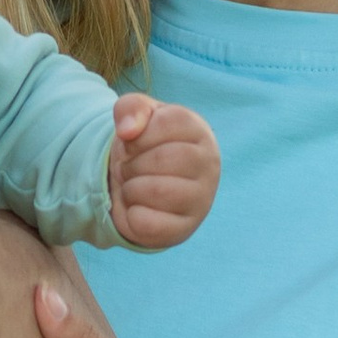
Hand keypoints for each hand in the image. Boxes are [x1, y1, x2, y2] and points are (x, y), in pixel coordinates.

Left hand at [107, 93, 219, 249]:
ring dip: (131, 188)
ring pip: (156, 192)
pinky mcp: (184, 229)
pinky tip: (139, 208)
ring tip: (135, 186)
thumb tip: (128, 130)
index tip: (133, 142)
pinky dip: (132, 215)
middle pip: (163, 159)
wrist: (140, 186)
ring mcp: (201, 200)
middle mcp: (209, 165)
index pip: (168, 123)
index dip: (139, 133)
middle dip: (133, 163)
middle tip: (131, 168)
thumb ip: (131, 108)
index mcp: (200, 132)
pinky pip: (147, 223)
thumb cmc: (143, 147)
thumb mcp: (137, 118)